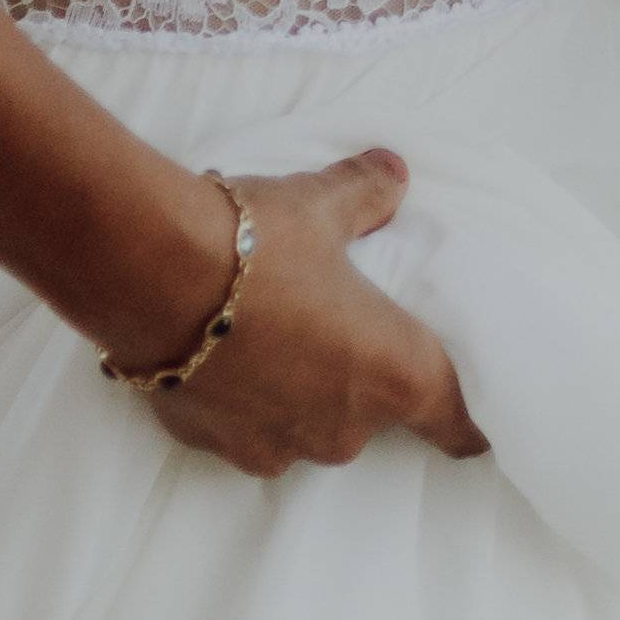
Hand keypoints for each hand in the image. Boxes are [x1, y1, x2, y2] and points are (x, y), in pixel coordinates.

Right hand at [120, 152, 487, 475]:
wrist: (149, 276)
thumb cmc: (257, 241)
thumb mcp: (320, 206)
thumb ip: (366, 195)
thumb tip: (394, 171)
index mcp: (395, 373)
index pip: (456, 424)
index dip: (466, 424)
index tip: (471, 423)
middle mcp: (345, 427)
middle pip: (374, 417)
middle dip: (360, 382)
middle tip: (336, 331)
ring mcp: (280, 445)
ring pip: (309, 428)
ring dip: (300, 396)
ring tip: (270, 338)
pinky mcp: (220, 448)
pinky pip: (250, 433)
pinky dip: (244, 405)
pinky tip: (222, 360)